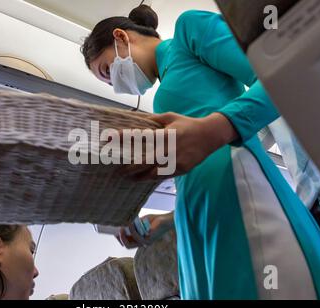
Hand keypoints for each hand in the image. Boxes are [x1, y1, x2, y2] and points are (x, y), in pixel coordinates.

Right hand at [116, 212, 174, 248]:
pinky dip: (132, 230)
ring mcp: (146, 242)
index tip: (116, 231)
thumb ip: (132, 224)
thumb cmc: (154, 220)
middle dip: (121, 239)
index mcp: (140, 240)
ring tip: (123, 225)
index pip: (127, 243)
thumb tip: (121, 223)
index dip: (120, 239)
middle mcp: (143, 243)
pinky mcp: (149, 239)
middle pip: (127, 245)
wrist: (166, 220)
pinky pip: (137, 237)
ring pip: (131, 243)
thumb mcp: (140, 222)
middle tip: (118, 230)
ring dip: (125, 234)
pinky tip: (130, 224)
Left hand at [118, 112, 237, 180]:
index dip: (124, 138)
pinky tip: (141, 178)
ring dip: (137, 176)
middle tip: (116, 169)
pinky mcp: (180, 169)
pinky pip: (162, 176)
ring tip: (127, 177)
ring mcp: (175, 161)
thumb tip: (135, 119)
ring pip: (152, 172)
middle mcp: (169, 149)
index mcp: (165, 134)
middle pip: (143, 161)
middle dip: (128, 167)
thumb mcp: (170, 117)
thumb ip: (152, 120)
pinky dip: (150, 177)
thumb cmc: (187, 125)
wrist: (210, 136)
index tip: (110, 138)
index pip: (140, 137)